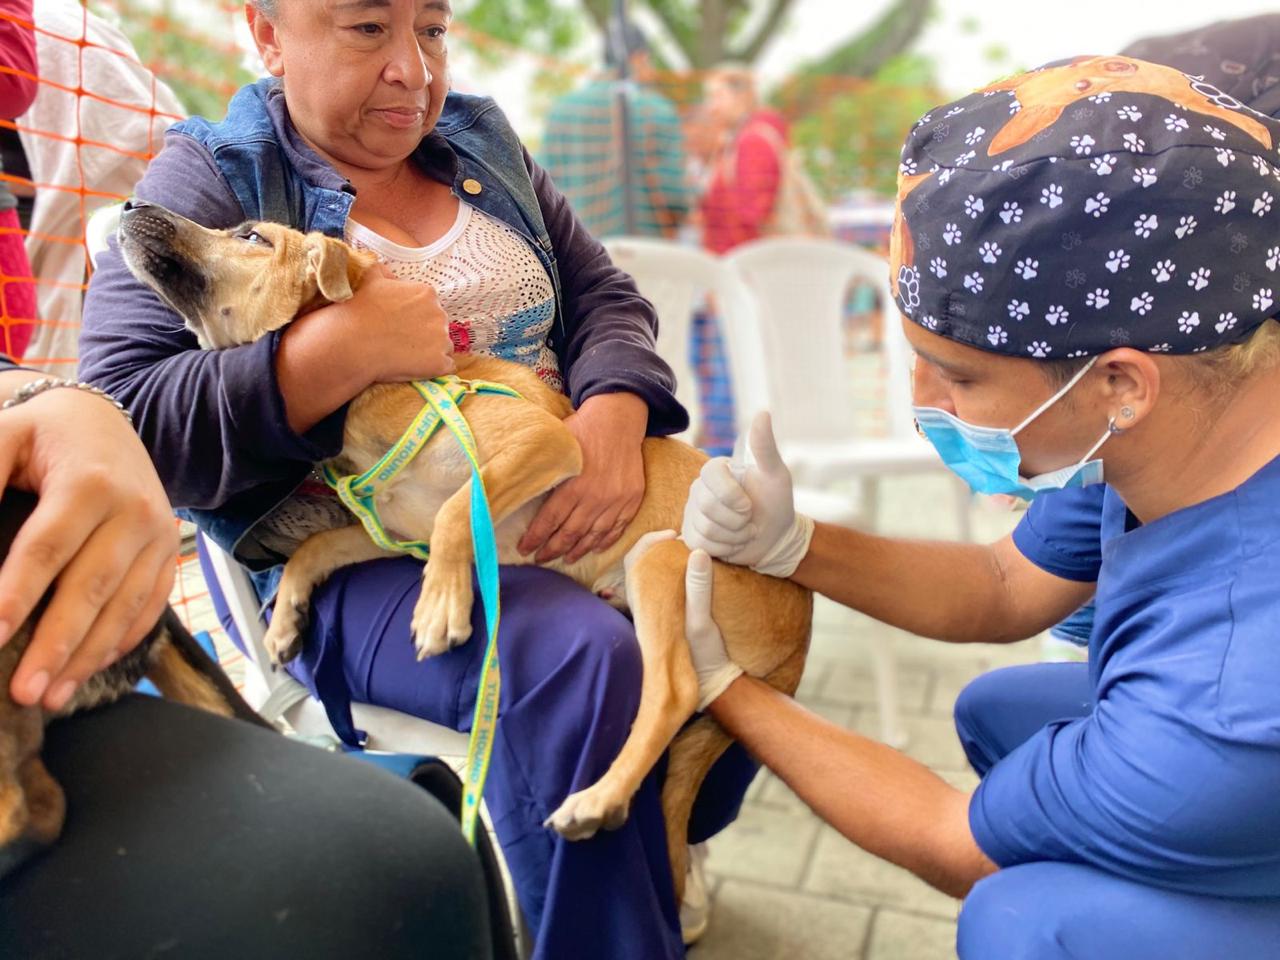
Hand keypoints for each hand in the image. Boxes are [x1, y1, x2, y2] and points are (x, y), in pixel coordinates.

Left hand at [0, 383, 178, 710]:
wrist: (103, 421)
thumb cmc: (41, 436)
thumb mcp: (2, 438)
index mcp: (89, 482)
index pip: (49, 548)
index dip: (17, 594)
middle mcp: (135, 510)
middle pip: (92, 586)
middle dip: (57, 643)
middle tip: (25, 691)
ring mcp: (160, 534)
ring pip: (125, 605)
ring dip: (88, 656)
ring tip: (52, 697)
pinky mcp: (169, 552)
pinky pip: (151, 605)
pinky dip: (123, 641)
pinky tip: (92, 668)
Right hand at [349, 267, 455, 383]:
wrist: (351, 343)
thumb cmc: (359, 311)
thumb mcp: (370, 278)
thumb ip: (384, 271)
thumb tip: (390, 275)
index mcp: (426, 293)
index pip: (430, 306)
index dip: (415, 317)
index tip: (399, 324)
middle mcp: (439, 314)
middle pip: (438, 325)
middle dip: (424, 332)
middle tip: (401, 340)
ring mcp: (441, 340)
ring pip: (443, 346)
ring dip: (430, 350)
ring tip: (406, 355)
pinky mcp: (439, 363)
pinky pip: (445, 366)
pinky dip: (434, 368)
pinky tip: (415, 367)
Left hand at [519, 392, 646, 563]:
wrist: (618, 418)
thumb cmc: (583, 429)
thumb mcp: (557, 446)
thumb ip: (543, 470)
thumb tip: (516, 486)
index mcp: (573, 486)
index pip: (549, 521)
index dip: (535, 538)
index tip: (525, 549)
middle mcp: (595, 498)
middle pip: (569, 533)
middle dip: (552, 550)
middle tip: (540, 559)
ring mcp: (616, 501)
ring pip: (593, 536)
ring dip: (578, 550)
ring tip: (566, 559)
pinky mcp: (631, 500)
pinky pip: (617, 528)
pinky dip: (605, 541)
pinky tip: (594, 548)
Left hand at [623, 532, 741, 710]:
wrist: (713, 680)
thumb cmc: (704, 653)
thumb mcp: (701, 620)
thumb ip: (698, 587)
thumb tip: (697, 552)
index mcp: (646, 603)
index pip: (634, 560)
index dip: (649, 542)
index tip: (672, 534)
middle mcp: (648, 604)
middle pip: (643, 563)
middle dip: (659, 545)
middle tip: (680, 536)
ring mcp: (660, 608)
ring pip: (655, 573)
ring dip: (669, 556)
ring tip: (687, 546)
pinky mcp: (673, 612)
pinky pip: (668, 583)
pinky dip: (678, 570)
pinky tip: (693, 565)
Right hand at [681, 411, 814, 577]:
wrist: (775, 538)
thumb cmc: (776, 503)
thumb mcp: (776, 474)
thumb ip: (764, 445)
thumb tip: (763, 412)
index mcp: (715, 470)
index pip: (710, 475)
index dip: (731, 495)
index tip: (749, 505)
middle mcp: (698, 489)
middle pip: (706, 505)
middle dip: (737, 520)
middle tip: (750, 520)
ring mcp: (692, 513)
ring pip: (706, 527)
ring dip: (734, 536)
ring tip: (744, 531)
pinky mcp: (691, 536)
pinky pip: (702, 544)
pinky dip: (725, 548)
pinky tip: (734, 543)